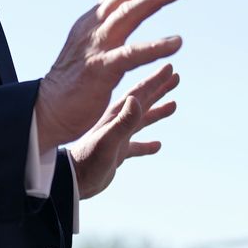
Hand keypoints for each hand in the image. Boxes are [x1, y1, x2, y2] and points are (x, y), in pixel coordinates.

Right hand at [35, 0, 184, 149]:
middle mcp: (94, 28)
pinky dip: (153, 47)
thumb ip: (112, 25)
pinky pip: (130, 55)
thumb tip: (133, 6)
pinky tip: (176, 43)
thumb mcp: (94, 45)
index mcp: (94, 21)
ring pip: (128, 15)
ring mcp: (96, 47)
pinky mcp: (99, 71)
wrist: (47, 110)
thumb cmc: (75, 80)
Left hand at [69, 63, 178, 198]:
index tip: (170, 68)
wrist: (71, 180)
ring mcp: (117, 138)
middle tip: (176, 77)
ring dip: (157, 112)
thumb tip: (136, 99)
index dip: (155, 80)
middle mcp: (117, 123)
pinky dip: (147, 145)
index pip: (140, 93)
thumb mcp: (108, 140)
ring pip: (142, 121)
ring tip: (173, 104)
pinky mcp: (116, 153)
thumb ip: (123, 121)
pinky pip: (137, 147)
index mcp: (116, 115)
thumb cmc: (88, 160)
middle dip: (159, 89)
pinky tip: (158, 146)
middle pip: (143, 101)